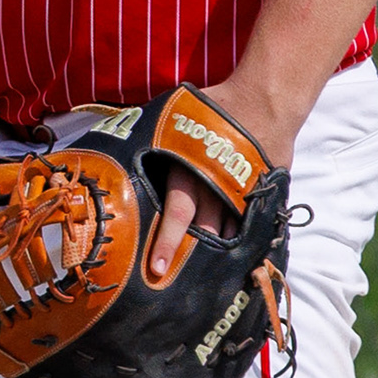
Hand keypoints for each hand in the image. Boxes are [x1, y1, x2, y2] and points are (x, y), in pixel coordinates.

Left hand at [145, 76, 293, 287]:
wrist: (263, 98)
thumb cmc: (211, 107)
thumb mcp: (173, 118)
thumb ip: (151, 138)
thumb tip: (113, 138)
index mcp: (190, 169)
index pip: (177, 213)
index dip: (166, 243)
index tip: (155, 269)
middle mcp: (216, 184)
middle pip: (204, 228)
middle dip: (191, 255)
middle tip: (177, 279)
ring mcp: (243, 189)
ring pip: (229, 228)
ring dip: (218, 248)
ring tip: (208, 273)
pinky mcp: (264, 189)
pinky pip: (252, 219)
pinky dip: (244, 234)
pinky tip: (237, 251)